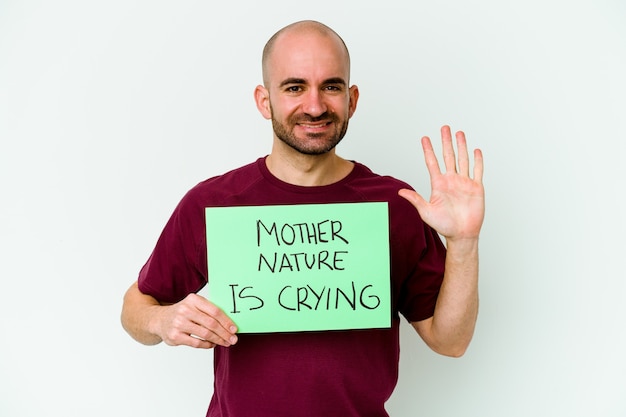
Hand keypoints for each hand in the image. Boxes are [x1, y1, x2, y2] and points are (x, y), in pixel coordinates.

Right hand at [152, 293, 237, 348]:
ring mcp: (179, 323)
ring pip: (205, 334)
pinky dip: (207, 345)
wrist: (160, 320)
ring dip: (218, 340)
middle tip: (233, 339)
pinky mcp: (175, 336)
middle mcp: (185, 310)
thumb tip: (229, 324)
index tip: (234, 329)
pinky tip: (213, 344)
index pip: (215, 311)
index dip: (226, 321)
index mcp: (193, 299)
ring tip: (225, 343)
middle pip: (211, 323)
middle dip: (225, 333)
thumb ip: (208, 311)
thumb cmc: (183, 313)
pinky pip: (196, 343)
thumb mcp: (194, 305)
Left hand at [399, 125, 483, 241]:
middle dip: (445, 141)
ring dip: (461, 146)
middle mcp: (451, 180)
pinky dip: (477, 161)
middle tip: (444, 127)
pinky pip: (477, 171)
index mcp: (439, 184)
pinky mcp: (476, 188)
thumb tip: (400, 192)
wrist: (462, 234)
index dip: (428, 150)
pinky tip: (475, 150)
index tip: (424, 138)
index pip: (432, 163)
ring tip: (459, 133)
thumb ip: (415, 200)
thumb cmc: (443, 225)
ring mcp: (464, 183)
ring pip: (463, 159)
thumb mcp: (426, 211)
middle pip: (448, 156)